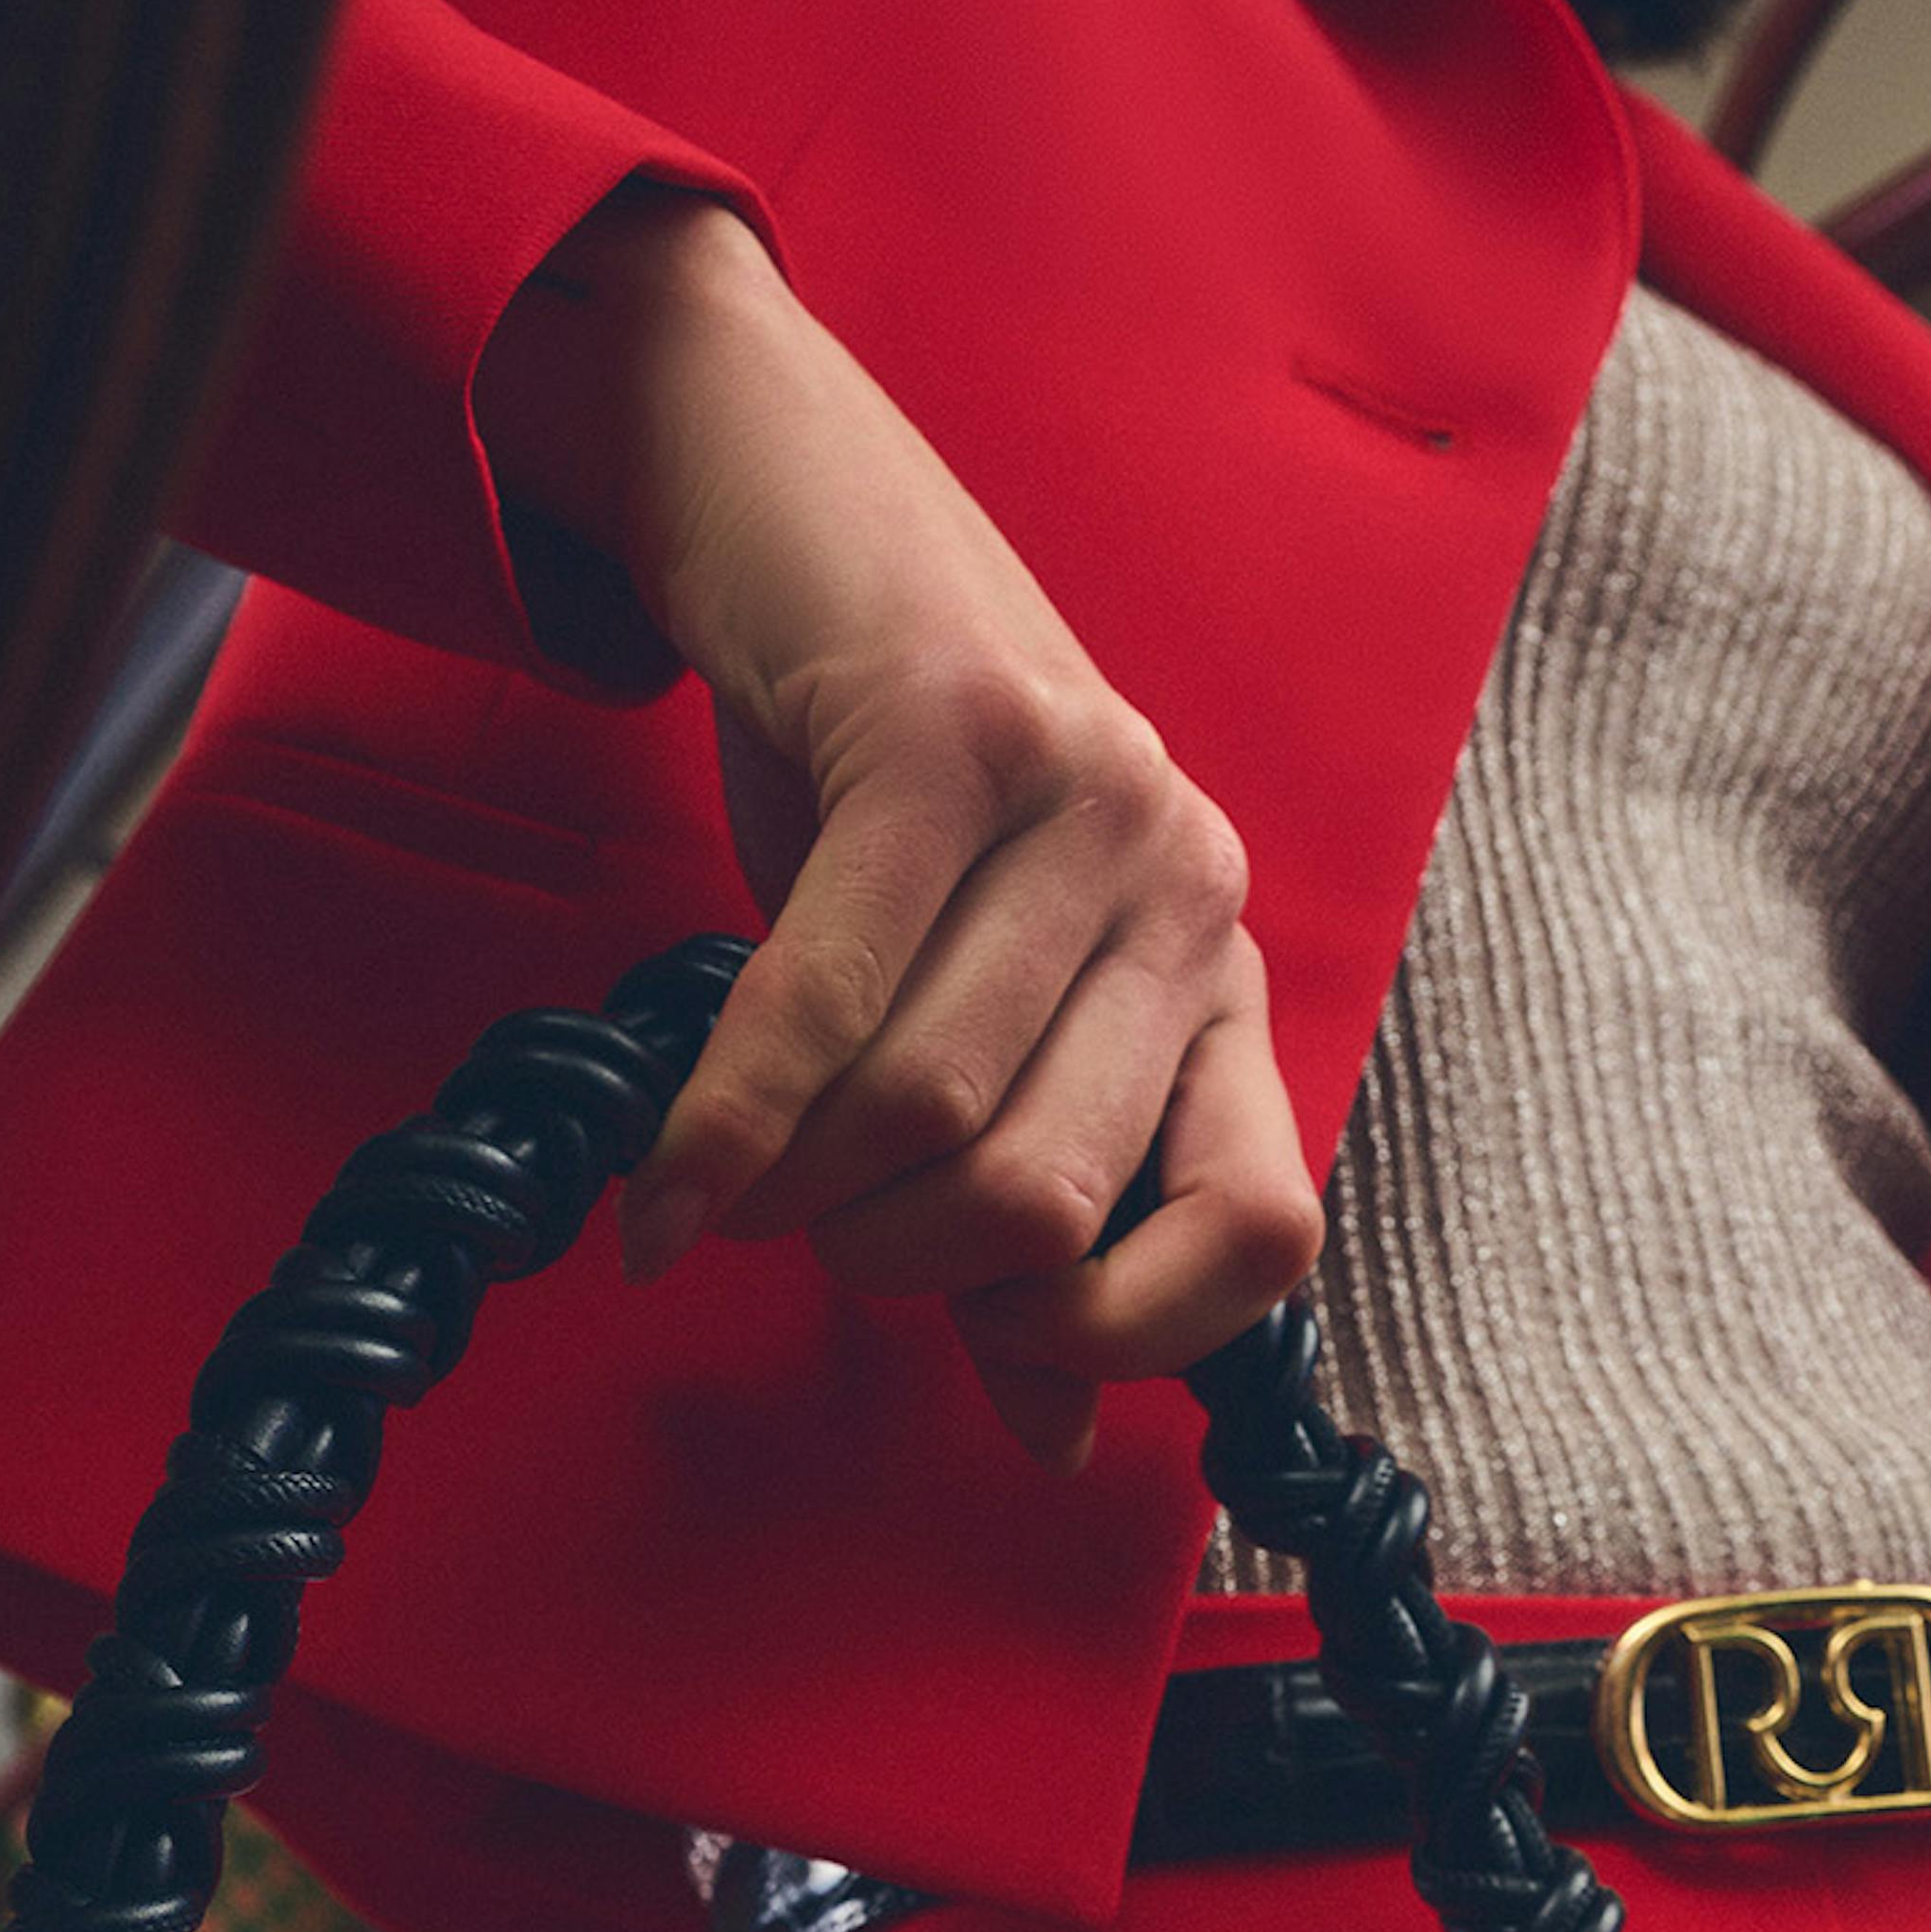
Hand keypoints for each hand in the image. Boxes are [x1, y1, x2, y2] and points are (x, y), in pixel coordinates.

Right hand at [473, 183, 1318, 1467]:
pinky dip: (727, 1133)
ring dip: (796, 1197)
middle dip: (892, 1265)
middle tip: (803, 1238)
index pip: (1263, 1233)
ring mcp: (1084, 796)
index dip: (1120, 1335)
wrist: (776, 491)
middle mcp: (1187, 880)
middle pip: (1048, 1198)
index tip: (985, 1333)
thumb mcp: (964, 997)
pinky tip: (667, 1193)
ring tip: (729, 1188)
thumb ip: (1024, 1216)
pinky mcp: (947, 734)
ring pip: (931, 1116)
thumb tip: (1058, 1440)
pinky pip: (824, 1011)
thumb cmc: (868, 778)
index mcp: (1216, 970)